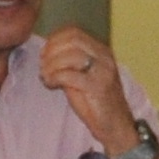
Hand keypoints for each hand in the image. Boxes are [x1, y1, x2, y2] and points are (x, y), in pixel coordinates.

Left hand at [36, 27, 140, 152]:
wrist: (116, 126)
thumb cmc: (96, 102)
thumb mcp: (82, 76)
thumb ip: (70, 62)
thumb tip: (46, 52)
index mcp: (101, 51)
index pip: (74, 32)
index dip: (54, 40)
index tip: (44, 54)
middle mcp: (104, 57)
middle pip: (72, 40)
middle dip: (51, 51)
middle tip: (43, 65)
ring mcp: (102, 71)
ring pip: (70, 56)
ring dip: (51, 65)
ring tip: (46, 77)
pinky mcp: (97, 87)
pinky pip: (69, 74)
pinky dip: (55, 77)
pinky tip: (51, 85)